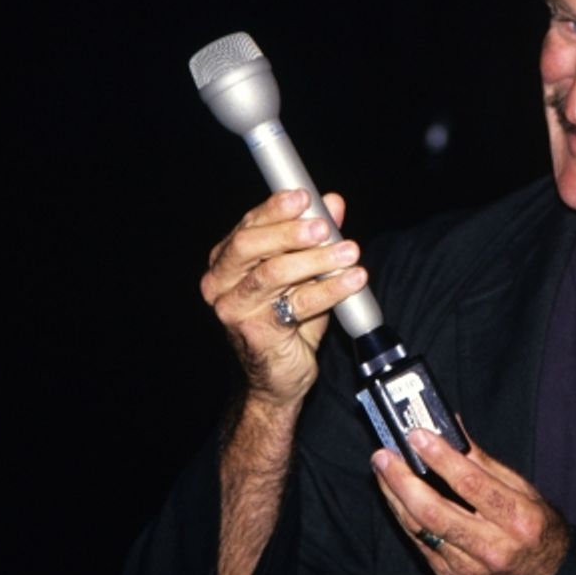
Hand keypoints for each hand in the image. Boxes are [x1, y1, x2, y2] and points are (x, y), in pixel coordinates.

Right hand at [201, 189, 367, 406]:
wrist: (279, 378)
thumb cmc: (286, 320)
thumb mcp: (303, 273)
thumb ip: (316, 237)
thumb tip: (332, 202)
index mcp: (227, 261)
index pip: (249, 225)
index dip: (276, 208)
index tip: (305, 196)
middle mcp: (222, 283)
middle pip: (249, 245)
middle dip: (290, 231)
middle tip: (325, 227)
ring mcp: (234, 310)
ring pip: (273, 274)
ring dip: (316, 259)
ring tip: (349, 252)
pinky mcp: (256, 333)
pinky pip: (297, 305)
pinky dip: (330, 289)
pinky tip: (353, 280)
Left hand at [373, 427, 570, 574]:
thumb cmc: (537, 533)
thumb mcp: (525, 493)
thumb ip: (486, 462)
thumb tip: (453, 427)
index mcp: (518, 518)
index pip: (471, 483)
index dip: (440, 457)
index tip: (418, 436)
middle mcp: (494, 546)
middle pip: (435, 511)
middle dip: (402, 480)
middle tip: (384, 456)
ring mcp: (469, 567)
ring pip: (421, 529)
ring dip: (395, 497)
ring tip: (382, 471)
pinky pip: (420, 544)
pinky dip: (404, 517)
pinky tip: (396, 497)